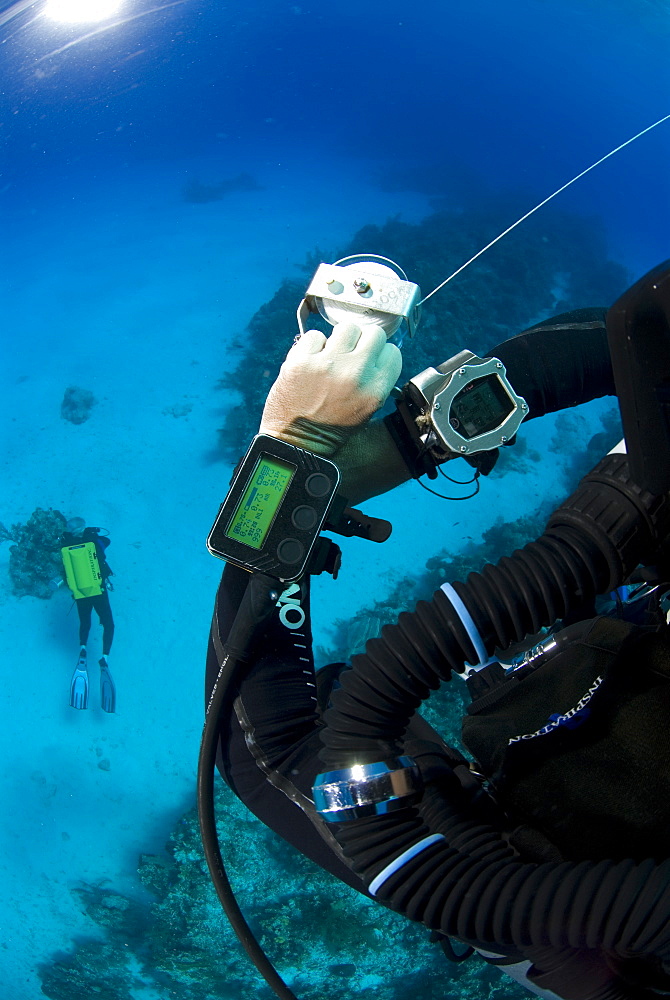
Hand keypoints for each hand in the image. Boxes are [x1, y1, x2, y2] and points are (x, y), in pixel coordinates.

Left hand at [259, 322, 401, 455]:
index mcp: (376, 389)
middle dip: (362, 342)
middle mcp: (356, 373)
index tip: (370, 360)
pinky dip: (312, 346)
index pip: (392, 352)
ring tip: (329, 357)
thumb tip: (372, 350)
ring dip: (338, 340)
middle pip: (374, 333)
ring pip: (346, 328)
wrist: (297, 443)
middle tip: (349, 355)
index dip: (380, 355)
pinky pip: (315, 335)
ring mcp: (328, 364)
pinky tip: (310, 362)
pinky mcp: (302, 360)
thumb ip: (374, 379)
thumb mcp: (366, 409)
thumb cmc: (331, 428)